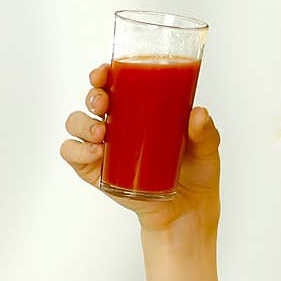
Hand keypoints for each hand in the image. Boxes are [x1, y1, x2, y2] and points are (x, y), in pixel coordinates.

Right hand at [61, 63, 221, 234]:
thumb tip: (199, 113)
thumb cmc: (197, 171)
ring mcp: (106, 147)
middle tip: (104, 103)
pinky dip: (77, 151)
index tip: (105, 71)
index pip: (116, 83)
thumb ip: (205, 131)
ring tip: (102, 133)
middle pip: (93, 99)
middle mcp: (120, 124)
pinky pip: (73, 156)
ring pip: (77, 124)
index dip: (103, 73)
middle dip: (93, 95)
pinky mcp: (97, 172)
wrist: (189, 209)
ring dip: (82, 123)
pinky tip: (96, 152)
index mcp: (142, 109)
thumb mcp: (207, 147)